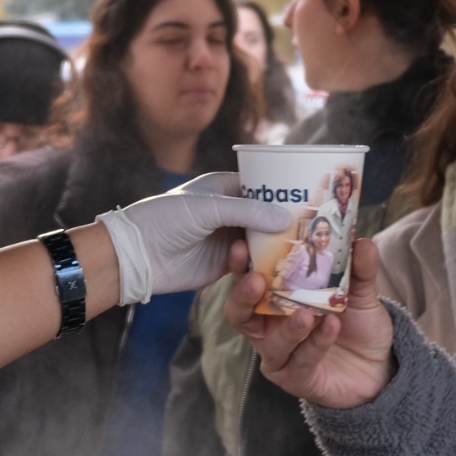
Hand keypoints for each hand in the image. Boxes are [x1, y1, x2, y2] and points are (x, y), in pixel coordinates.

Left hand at [95, 172, 299, 304]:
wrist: (137, 256)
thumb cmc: (166, 220)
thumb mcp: (208, 209)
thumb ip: (247, 212)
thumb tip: (285, 218)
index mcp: (224, 188)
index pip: (262, 186)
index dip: (285, 191)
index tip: (312, 197)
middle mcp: (229, 212)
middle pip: (267, 216)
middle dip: (288, 222)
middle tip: (318, 227)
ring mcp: (228, 238)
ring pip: (262, 240)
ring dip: (279, 246)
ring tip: (308, 249)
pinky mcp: (225, 264)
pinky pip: (252, 264)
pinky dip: (267, 266)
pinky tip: (287, 269)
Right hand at [223, 233, 395, 409]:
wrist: (378, 367)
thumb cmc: (357, 326)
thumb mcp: (360, 293)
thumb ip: (359, 270)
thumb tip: (363, 242)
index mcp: (274, 301)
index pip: (248, 280)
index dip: (240, 264)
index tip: (242, 244)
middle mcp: (268, 329)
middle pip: (240, 315)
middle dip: (243, 296)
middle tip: (256, 279)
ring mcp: (280, 357)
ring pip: (272, 344)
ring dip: (288, 328)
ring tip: (306, 313)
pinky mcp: (297, 379)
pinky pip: (303, 360)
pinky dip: (317, 342)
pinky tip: (332, 326)